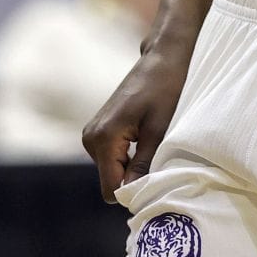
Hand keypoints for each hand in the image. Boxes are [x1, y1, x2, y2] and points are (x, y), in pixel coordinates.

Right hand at [82, 43, 190, 200]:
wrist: (161, 60)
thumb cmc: (165, 90)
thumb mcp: (159, 130)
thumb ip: (143, 164)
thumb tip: (133, 196)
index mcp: (104, 137)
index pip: (110, 188)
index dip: (132, 192)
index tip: (154, 182)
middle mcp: (90, 138)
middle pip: (110, 181)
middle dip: (132, 178)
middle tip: (157, 159)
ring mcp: (91, 134)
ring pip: (111, 171)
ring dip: (131, 166)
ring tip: (151, 144)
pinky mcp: (97, 131)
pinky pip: (111, 159)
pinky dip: (127, 157)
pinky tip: (143, 139)